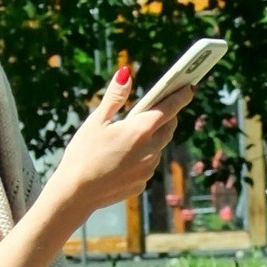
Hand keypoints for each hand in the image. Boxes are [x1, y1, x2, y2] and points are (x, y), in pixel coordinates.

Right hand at [48, 66, 186, 224]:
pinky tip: (124, 158)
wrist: (76, 194)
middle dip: (167, 117)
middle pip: (168, 128)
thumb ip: (115, 97)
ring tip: (135, 133)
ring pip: (158, 148)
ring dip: (153, 138)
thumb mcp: (96, 121)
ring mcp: (148, 169)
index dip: (181, 96)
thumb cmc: (82, 154)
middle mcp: (150, 150)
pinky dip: (142, 158)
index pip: (169, 108)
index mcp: (140, 130)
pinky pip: (148, 166)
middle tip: (159, 108)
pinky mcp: (142, 184)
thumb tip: (126, 73)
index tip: (190, 87)